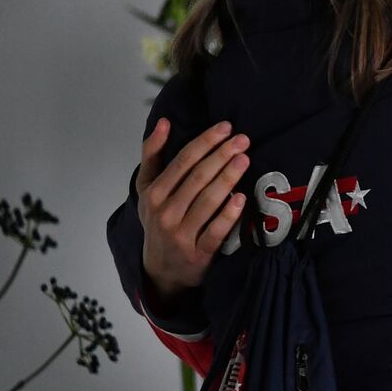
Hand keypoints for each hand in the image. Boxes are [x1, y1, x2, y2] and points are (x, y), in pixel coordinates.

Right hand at [137, 119, 249, 302]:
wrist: (161, 268)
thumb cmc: (159, 219)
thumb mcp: (147, 188)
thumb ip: (152, 155)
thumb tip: (164, 122)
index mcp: (153, 193)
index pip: (182, 162)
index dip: (204, 142)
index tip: (226, 126)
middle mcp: (164, 212)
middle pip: (197, 178)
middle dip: (221, 155)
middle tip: (243, 139)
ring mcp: (180, 234)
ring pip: (207, 201)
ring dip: (227, 178)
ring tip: (245, 159)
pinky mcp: (198, 254)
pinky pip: (216, 232)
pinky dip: (228, 215)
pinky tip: (242, 198)